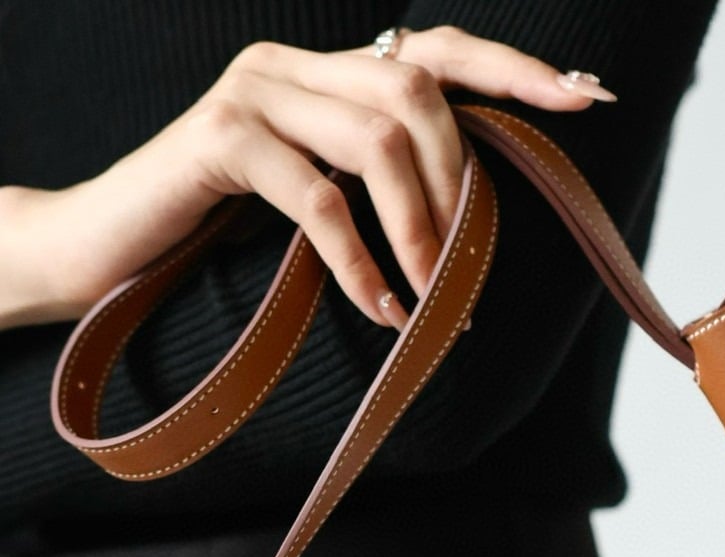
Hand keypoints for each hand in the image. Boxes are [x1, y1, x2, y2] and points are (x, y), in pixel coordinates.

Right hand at [0, 27, 615, 331]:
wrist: (109, 245)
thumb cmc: (222, 234)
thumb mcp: (316, 199)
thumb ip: (375, 182)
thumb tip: (464, 219)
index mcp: (329, 71)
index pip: (438, 51)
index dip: (515, 72)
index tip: (589, 99)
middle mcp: (296, 63)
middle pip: (418, 94)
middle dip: (460, 191)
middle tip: (467, 277)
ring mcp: (255, 91)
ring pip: (376, 141)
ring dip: (419, 232)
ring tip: (430, 307)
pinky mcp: (221, 138)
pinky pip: (317, 197)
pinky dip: (358, 261)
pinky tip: (380, 312)